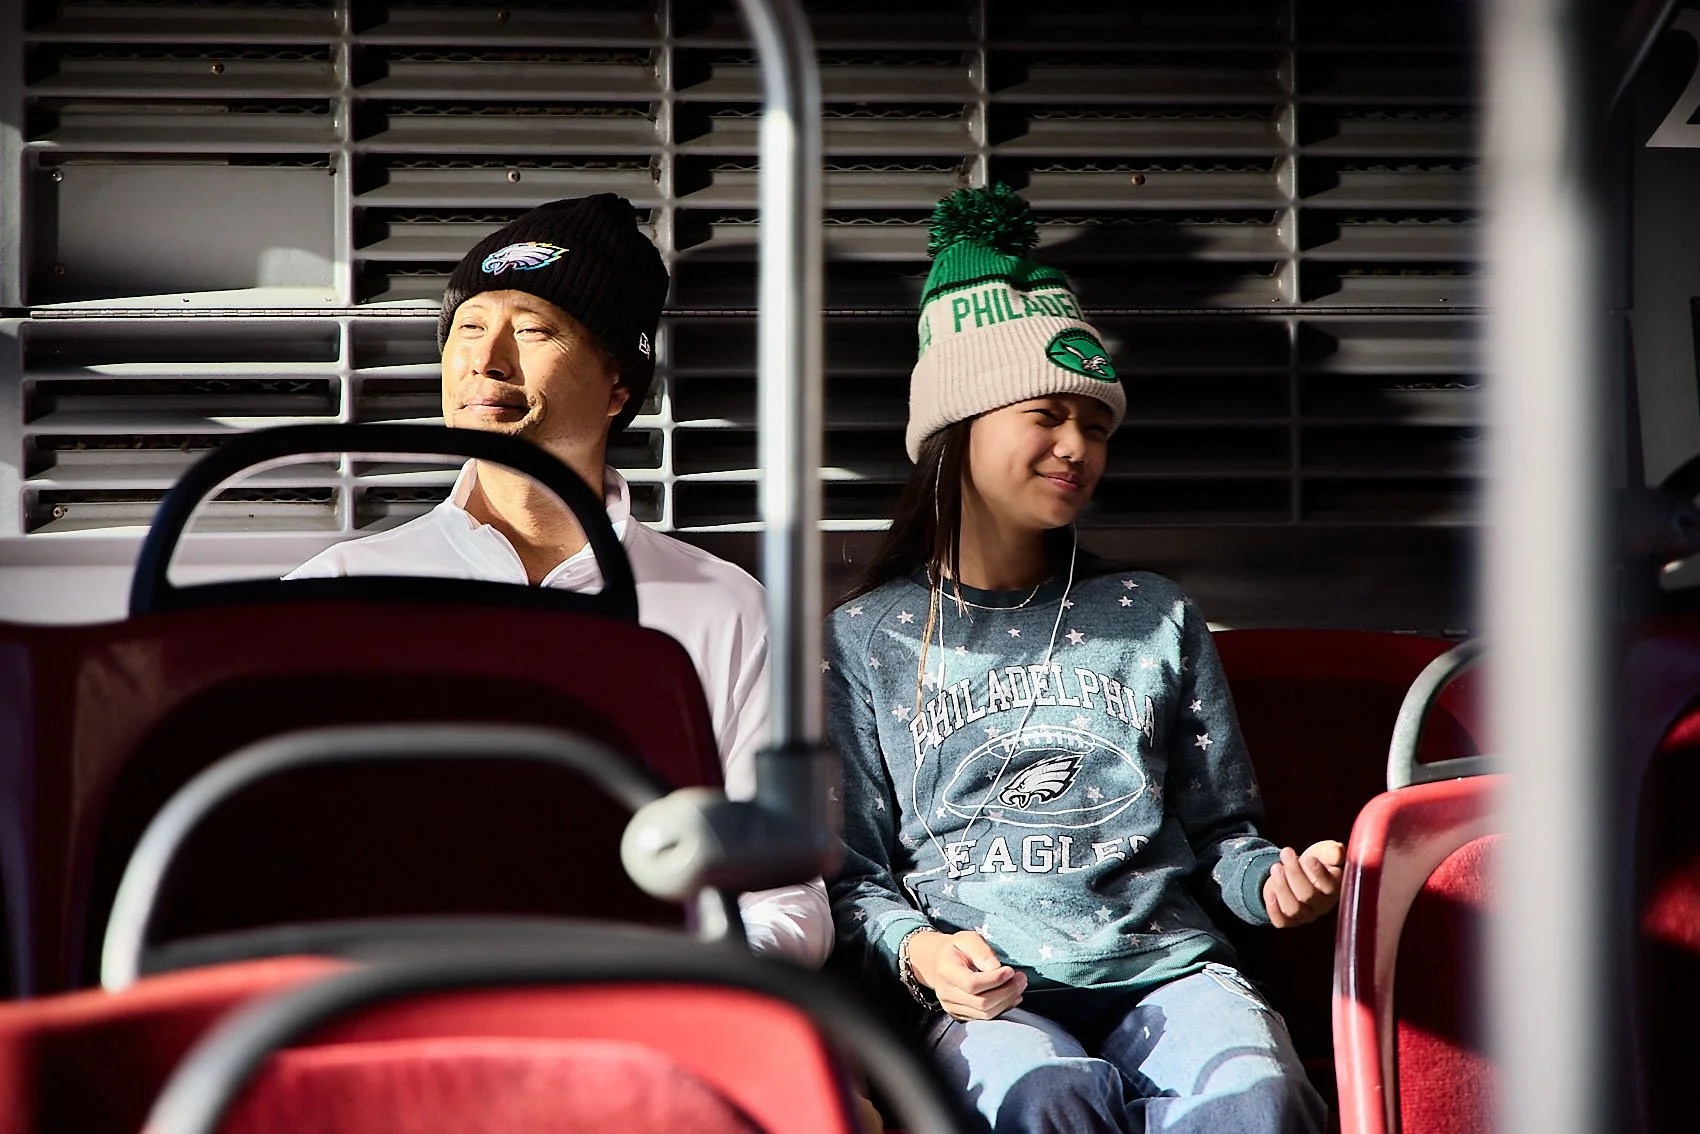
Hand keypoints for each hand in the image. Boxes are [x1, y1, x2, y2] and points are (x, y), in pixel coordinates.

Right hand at [907, 930, 1026, 1020]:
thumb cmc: (956, 949)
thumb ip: (981, 950)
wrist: (939, 963)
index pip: (972, 984)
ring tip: (1019, 986)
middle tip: (1021, 979)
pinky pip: (984, 1018)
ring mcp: (951, 1007)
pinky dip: (1002, 1009)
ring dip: (1007, 1001)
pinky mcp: (960, 1016)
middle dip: (1006, 992)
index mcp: (946, 971)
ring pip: (985, 1014)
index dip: (995, 980)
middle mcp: (946, 993)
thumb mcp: (967, 939)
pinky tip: (1011, 997)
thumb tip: (996, 967)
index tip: (1011, 971)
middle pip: (981, 1002)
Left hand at [1263, 840, 1345, 927]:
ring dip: (1281, 887)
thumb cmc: (1312, 863)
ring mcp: (1305, 916)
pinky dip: (1273, 909)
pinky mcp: (1289, 921)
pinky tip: (1269, 892)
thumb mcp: (1322, 853)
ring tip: (1275, 867)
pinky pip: (1281, 922)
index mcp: (1334, 889)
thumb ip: (1331, 851)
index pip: (1329, 886)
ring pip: (1293, 909)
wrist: (1293, 873)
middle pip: (1308, 895)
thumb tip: (1338, 852)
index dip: (1319, 873)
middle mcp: (1321, 906)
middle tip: (1286, 854)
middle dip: (1295, 873)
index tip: (1309, 858)